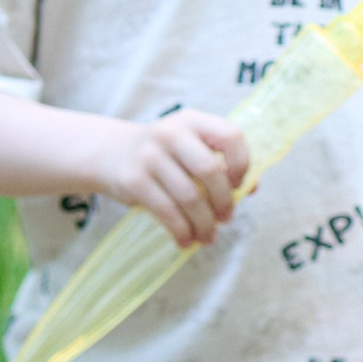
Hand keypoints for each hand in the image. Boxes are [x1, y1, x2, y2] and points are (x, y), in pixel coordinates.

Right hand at [93, 107, 251, 248]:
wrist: (110, 152)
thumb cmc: (163, 153)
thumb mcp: (190, 145)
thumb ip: (220, 161)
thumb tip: (252, 189)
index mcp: (193, 121)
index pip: (231, 136)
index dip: (242, 163)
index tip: (237, 184)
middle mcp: (172, 133)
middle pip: (210, 171)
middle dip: (223, 202)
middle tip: (226, 219)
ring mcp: (150, 156)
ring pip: (189, 197)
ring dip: (204, 223)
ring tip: (208, 237)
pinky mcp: (134, 180)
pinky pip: (166, 211)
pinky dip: (181, 231)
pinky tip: (186, 240)